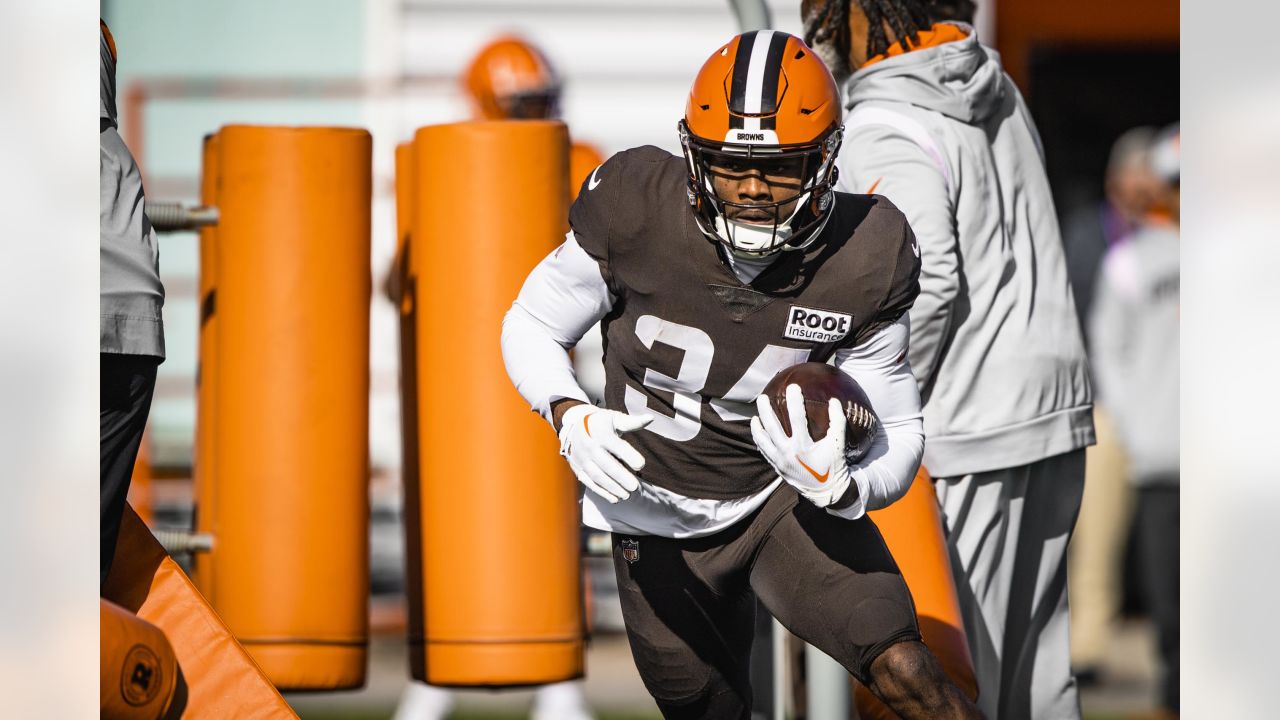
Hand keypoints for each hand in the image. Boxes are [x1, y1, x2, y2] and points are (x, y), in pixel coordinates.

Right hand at [558, 404, 653, 502]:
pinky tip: (615, 498)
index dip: (629, 455)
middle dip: (620, 477)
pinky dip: (602, 492)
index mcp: (600, 432)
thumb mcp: (614, 418)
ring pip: (597, 476)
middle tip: (635, 487)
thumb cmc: (600, 422)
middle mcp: (589, 446)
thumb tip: (650, 418)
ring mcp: (582, 459)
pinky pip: (589, 482)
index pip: (616, 446)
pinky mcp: (578, 468)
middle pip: (606, 464)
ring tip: (627, 495)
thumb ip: (632, 422)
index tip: (641, 465)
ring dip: (612, 487)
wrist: (574, 426)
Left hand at [750, 384, 853, 507]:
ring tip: (755, 416)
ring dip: (757, 427)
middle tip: (762, 397)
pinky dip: (760, 440)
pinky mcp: (777, 467)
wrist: (826, 492)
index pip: (797, 418)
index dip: (794, 401)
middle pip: (771, 427)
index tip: (792, 387)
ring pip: (762, 440)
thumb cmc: (834, 466)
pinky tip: (759, 432)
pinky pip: (764, 451)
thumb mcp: (838, 444)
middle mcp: (788, 453)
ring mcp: (779, 461)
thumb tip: (835, 400)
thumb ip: (837, 422)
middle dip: (765, 410)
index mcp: (803, 446)